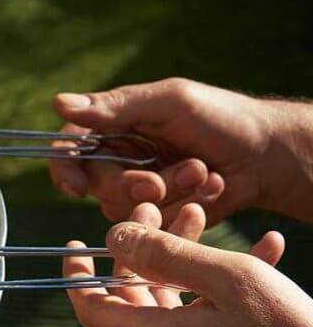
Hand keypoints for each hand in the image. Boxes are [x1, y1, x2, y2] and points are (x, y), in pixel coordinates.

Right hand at [49, 78, 312, 224]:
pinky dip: (183, 207)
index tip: (78, 188)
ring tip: (201, 173)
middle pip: (95, 184)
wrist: (268, 155)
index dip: (65, 170)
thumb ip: (115, 106)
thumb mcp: (168, 102)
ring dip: (166, 192)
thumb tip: (57, 102)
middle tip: (159, 182)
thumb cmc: (222, 117)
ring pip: (122, 208)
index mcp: (114, 126)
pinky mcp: (160, 215)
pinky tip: (210, 189)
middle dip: (128, 184)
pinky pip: (151, 225)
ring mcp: (139, 189)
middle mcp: (120, 159)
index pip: (69, 148)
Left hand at [63, 202, 312, 326]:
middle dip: (150, 249)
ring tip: (207, 216)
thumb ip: (165, 253)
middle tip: (166, 208)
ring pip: (168, 305)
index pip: (91, 309)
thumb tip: (114, 236)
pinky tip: (257, 252)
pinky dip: (212, 292)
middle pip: (134, 299)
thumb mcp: (229, 277)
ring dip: (186, 262)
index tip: (76, 245)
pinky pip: (195, 325)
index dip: (78, 275)